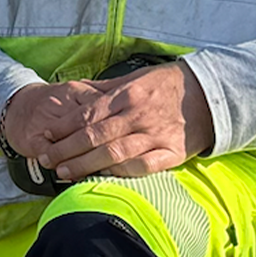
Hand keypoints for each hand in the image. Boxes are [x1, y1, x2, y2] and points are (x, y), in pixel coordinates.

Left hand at [6, 64, 213, 180]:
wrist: (210, 95)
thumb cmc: (165, 85)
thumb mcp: (133, 78)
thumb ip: (103, 89)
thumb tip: (73, 89)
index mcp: (125, 95)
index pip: (86, 115)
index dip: (62, 129)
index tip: (44, 137)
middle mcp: (137, 115)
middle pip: (93, 136)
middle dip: (65, 149)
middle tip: (46, 159)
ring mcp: (155, 135)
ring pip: (113, 154)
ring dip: (85, 165)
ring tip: (64, 173)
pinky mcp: (173, 153)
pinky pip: (142, 167)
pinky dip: (120, 173)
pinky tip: (102, 178)